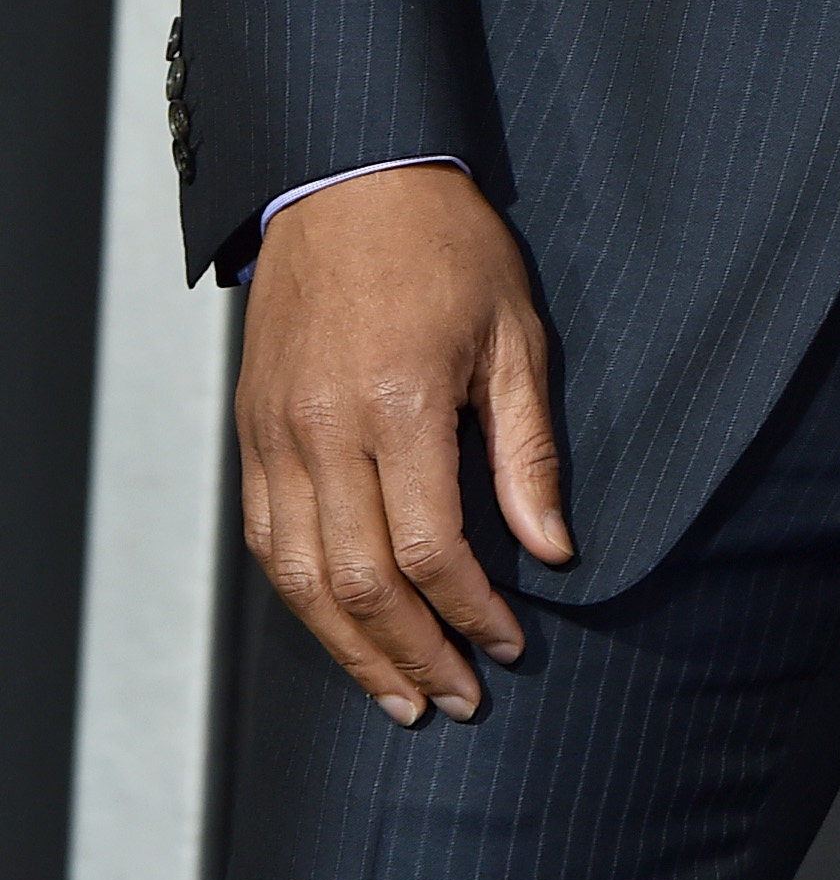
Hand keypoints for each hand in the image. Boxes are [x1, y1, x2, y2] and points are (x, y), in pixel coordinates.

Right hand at [236, 163, 571, 723]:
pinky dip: (302, 598)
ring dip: (350, 651)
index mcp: (400, 403)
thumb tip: (549, 549)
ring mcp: (276, 433)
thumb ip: (528, 449)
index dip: (473, 613)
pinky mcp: (250, 431)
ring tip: (399, 699)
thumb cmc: (446, 245)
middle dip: (414, 657)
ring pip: (300, 578)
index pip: (431, 549)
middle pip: (360, 582)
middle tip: (457, 701)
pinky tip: (341, 629)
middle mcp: (325, 429)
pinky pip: (265, 539)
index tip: (511, 644)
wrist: (348, 177)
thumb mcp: (514, 332)